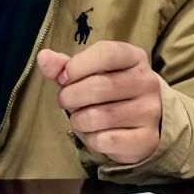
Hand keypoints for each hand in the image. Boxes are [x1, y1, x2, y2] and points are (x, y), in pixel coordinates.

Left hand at [37, 42, 162, 165]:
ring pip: (97, 116)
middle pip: (98, 86)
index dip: (76, 66)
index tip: (63, 78)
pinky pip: (104, 140)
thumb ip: (64, 66)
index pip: (106, 53)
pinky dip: (90, 139)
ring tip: (81, 117)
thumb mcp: (89, 73)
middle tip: (66, 101)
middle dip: (70, 97)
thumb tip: (44, 57)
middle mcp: (147, 82)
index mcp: (134, 58)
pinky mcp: (146, 138)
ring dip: (78, 120)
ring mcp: (149, 111)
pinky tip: (96, 133)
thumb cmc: (108, 92)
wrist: (144, 123)